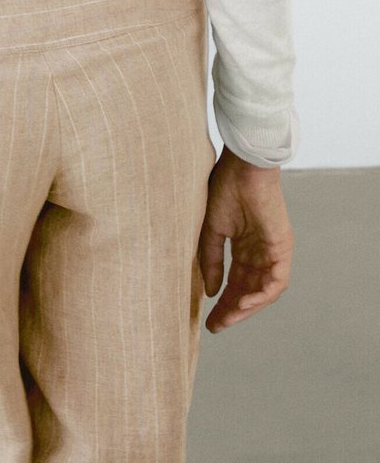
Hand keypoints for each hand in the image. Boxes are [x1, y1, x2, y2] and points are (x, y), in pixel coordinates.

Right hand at [199, 144, 293, 333]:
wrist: (242, 166)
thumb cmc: (224, 188)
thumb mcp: (211, 229)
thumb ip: (210, 260)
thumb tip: (209, 291)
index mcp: (244, 245)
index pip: (235, 281)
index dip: (223, 302)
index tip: (208, 320)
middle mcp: (260, 251)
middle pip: (249, 290)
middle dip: (233, 310)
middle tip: (217, 326)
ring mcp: (273, 250)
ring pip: (264, 290)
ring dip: (247, 307)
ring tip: (228, 318)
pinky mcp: (282, 247)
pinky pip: (276, 281)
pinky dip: (261, 295)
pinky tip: (243, 303)